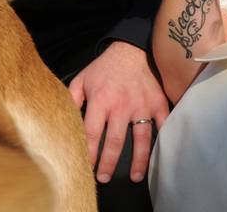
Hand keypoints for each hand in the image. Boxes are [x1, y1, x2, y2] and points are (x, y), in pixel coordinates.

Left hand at [68, 41, 169, 182]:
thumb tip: (63, 121)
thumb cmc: (105, 67)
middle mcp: (122, 105)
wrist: (132, 49)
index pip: (93, 134)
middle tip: (104, 178)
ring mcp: (142, 105)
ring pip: (141, 139)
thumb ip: (71, 100)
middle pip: (116, 142)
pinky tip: (159, 155)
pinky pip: (162, 125)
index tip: (86, 168)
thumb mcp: (82, 79)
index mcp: (101, 100)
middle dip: (109, 163)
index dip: (89, 154)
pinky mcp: (158, 102)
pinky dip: (162, 140)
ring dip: (139, 161)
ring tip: (135, 176)